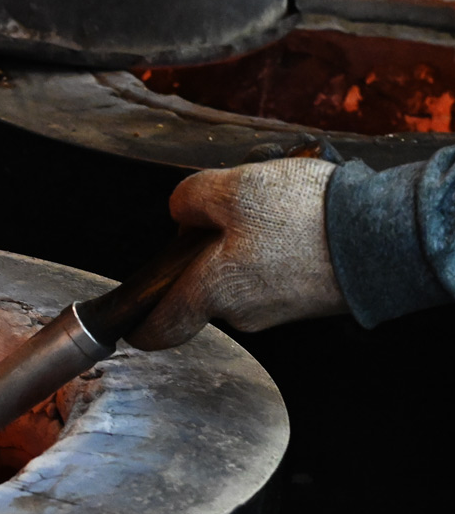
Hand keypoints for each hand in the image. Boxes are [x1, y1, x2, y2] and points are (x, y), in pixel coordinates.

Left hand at [128, 157, 347, 349]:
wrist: (383, 236)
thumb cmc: (306, 216)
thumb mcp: (232, 187)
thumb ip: (189, 199)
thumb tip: (181, 214)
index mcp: (213, 291)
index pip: (163, 325)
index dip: (142, 323)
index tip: (132, 320)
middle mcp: (243, 312)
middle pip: (203, 288)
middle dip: (204, 255)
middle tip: (224, 214)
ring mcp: (278, 310)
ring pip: (241, 278)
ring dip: (244, 247)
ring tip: (272, 210)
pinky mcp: (307, 300)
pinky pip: (274, 275)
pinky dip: (276, 250)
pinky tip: (296, 222)